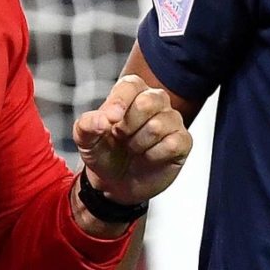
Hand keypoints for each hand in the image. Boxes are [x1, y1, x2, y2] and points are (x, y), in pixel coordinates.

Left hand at [73, 76, 191, 206]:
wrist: (116, 184)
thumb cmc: (104, 154)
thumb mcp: (85, 140)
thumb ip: (87, 124)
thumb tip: (102, 119)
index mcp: (131, 93)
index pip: (131, 85)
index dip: (120, 102)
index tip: (110, 120)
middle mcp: (155, 101)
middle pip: (148, 102)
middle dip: (128, 126)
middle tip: (121, 137)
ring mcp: (172, 120)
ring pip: (158, 126)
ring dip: (138, 144)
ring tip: (134, 148)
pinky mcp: (183, 141)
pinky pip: (172, 144)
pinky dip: (154, 155)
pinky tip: (148, 157)